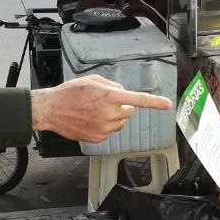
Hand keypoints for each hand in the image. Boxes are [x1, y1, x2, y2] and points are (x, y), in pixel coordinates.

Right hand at [30, 75, 170, 143]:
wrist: (51, 110)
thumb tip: (123, 93)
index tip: (167, 105)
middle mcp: (109, 113)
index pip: (137, 99)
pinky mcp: (98, 138)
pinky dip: (103, 126)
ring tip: (93, 112)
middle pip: (129, 111)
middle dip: (121, 106)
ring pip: (120, 123)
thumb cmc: (70, 93)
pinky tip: (89, 120)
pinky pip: (110, 131)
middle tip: (104, 102)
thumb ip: (112, 85)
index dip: (154, 102)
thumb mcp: (92, 80)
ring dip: (113, 117)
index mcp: (109, 96)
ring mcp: (104, 128)